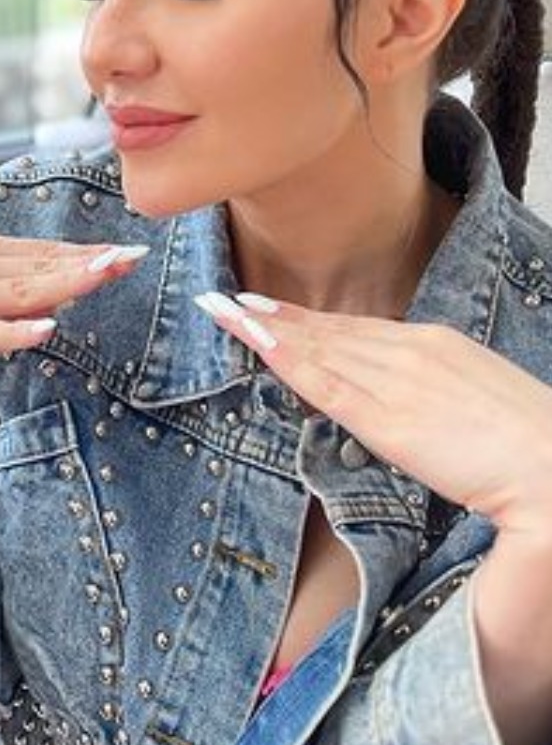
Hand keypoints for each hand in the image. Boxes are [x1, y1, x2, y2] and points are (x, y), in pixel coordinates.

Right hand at [0, 232, 147, 367]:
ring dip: (66, 283)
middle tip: (134, 258)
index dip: (87, 252)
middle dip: (91, 263)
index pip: (44, 251)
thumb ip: (4, 279)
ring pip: (20, 293)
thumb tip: (56, 292)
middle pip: (42, 266)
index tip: (128, 249)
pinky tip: (45, 329)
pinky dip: (15, 331)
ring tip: (106, 275)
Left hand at [194, 291, 551, 535]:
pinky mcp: (388, 418)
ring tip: (224, 312)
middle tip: (230, 301)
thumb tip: (415, 410)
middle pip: (331, 331)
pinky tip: (255, 342)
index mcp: (437, 345)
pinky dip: (285, 359)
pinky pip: (324, 383)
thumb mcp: (478, 405)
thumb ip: (438, 400)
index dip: (312, 321)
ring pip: (319, 349)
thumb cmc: (528, 443)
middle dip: (276, 317)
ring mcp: (398, 380)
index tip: (273, 310)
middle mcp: (412, 350)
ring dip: (266, 330)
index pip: (359, 330)